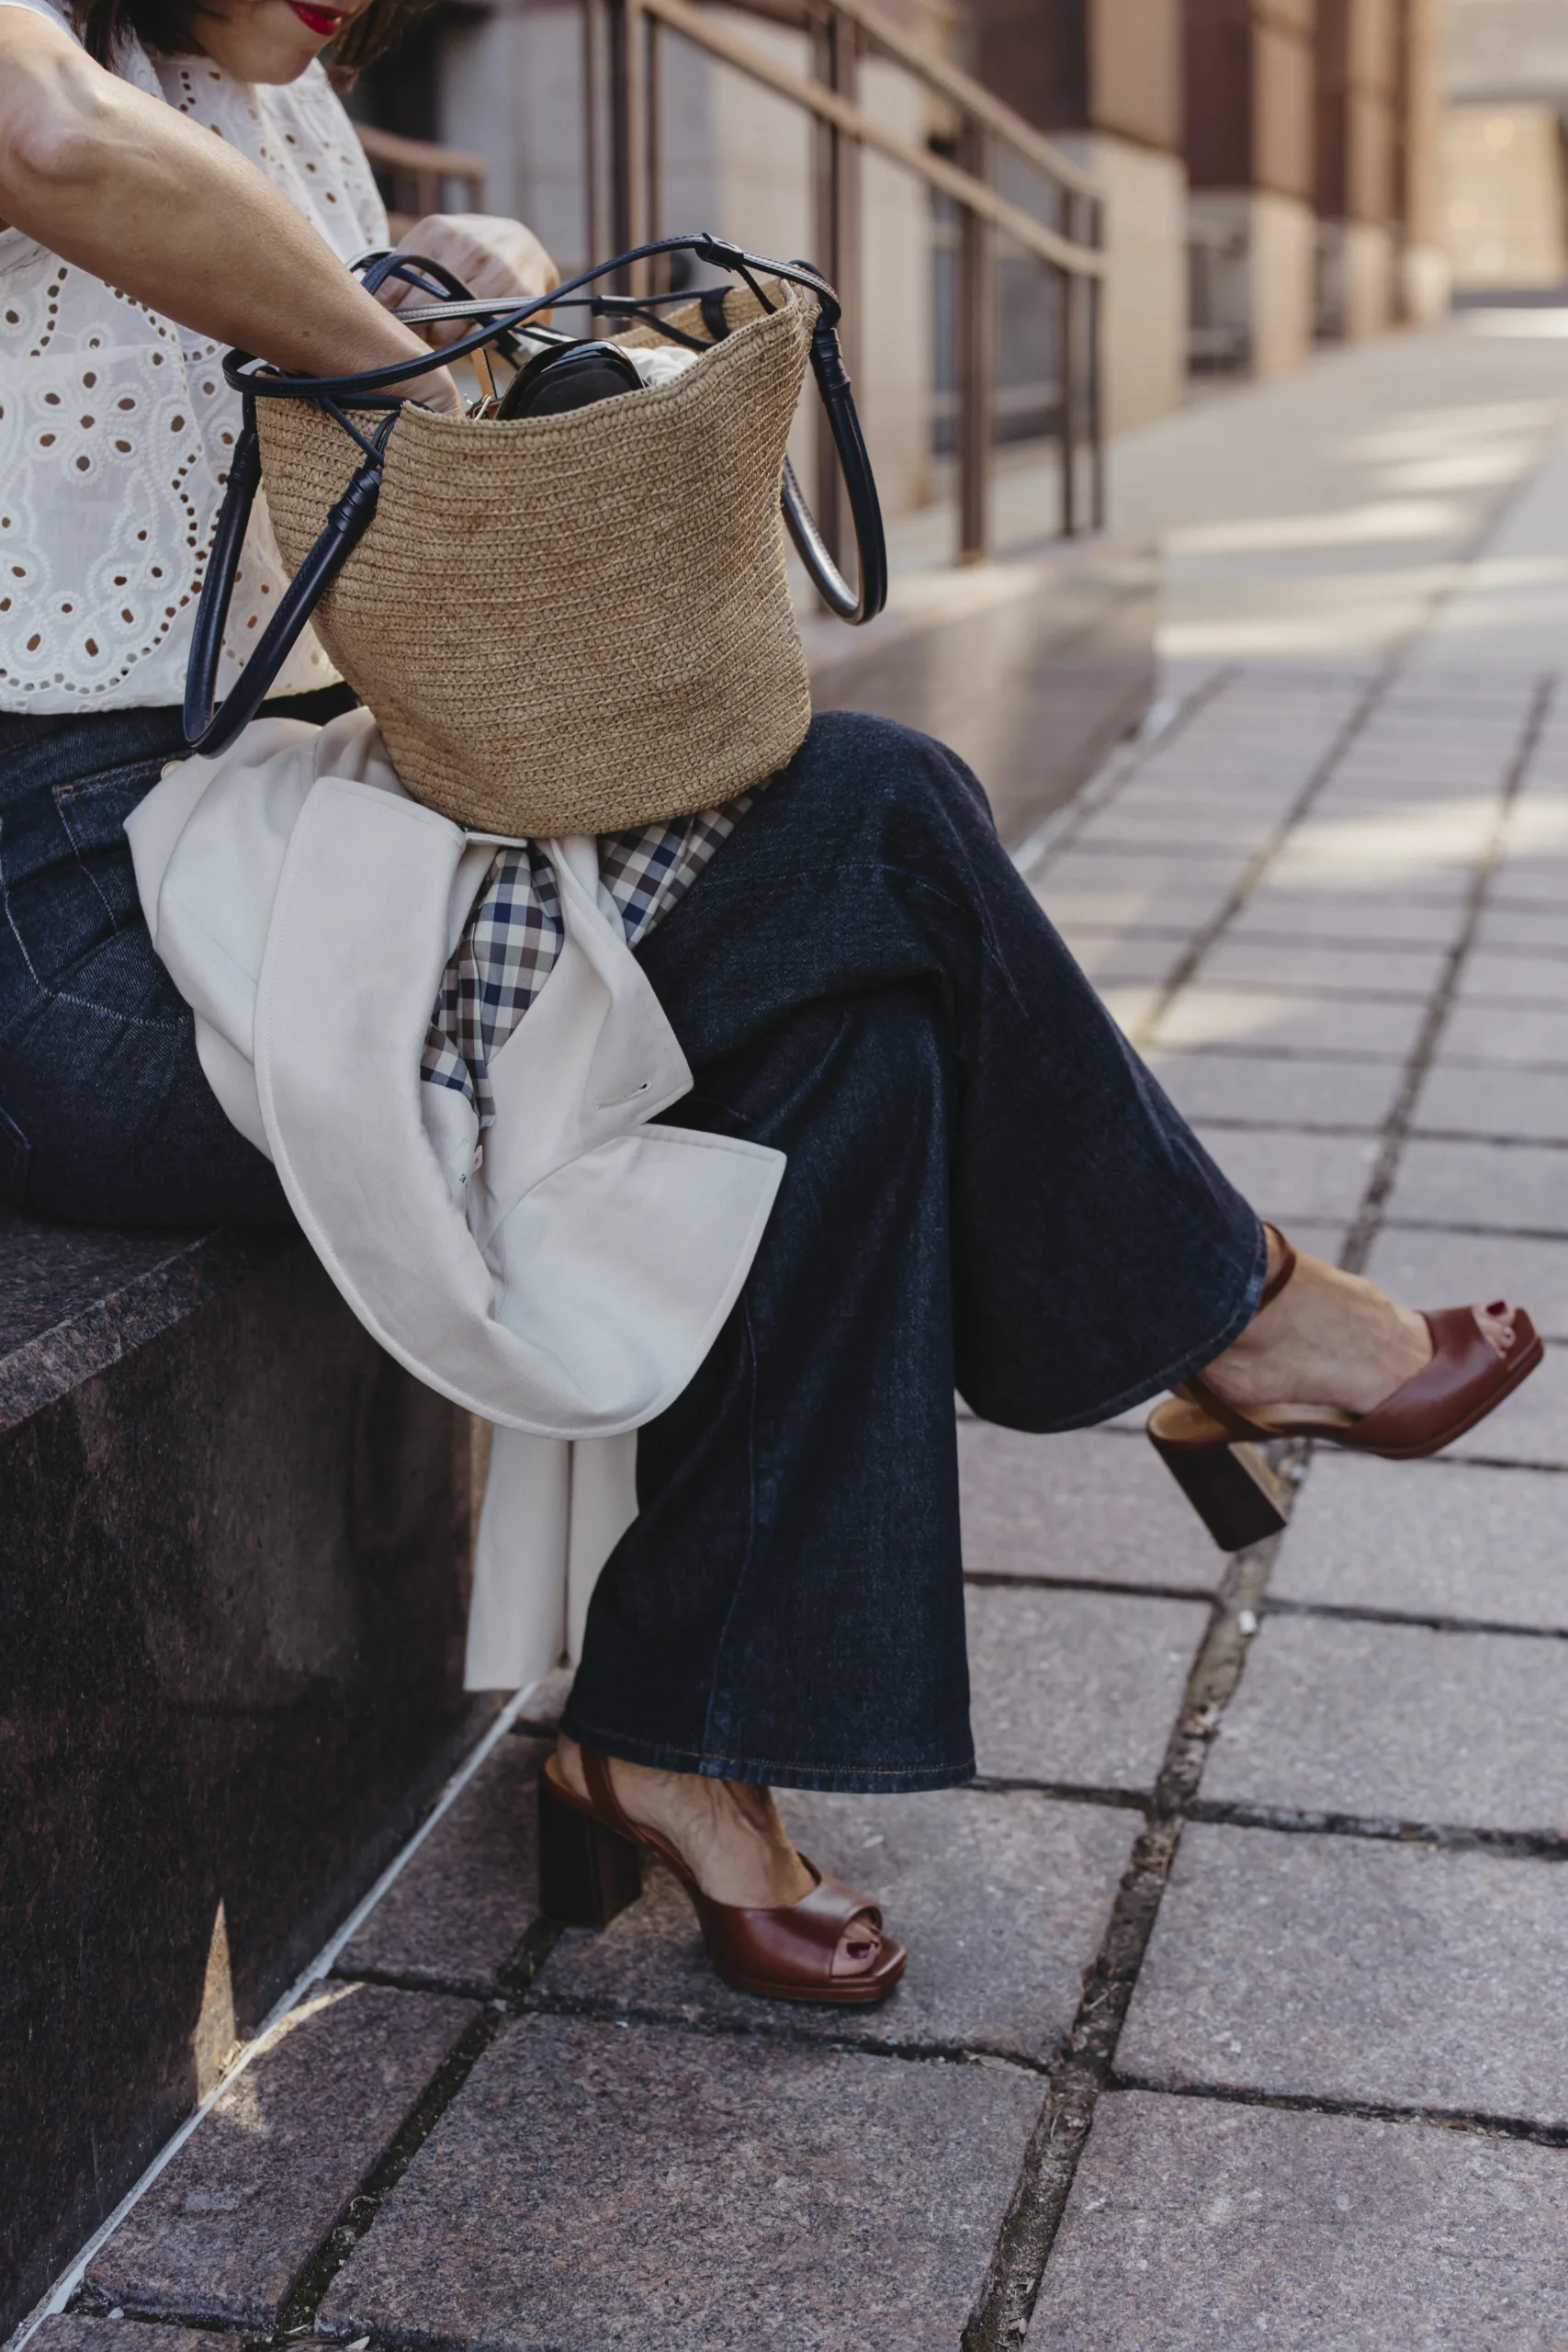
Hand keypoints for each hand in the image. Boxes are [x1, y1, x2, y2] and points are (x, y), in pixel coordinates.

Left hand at [377, 213, 559, 345]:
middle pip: (421, 312)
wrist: (526, 246)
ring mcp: (495, 270)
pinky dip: (474, 340)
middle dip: (418, 328)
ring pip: (450, 330)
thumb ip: (401, 269)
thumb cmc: (468, 252)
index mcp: (436, 232)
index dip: (390, 313)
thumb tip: (364, 298)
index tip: (394, 322)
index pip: (394, 286)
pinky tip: (476, 328)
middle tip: (426, 329)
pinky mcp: (520, 295)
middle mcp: (466, 247)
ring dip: (446, 338)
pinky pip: (482, 336)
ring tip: (452, 328)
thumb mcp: (433, 245)